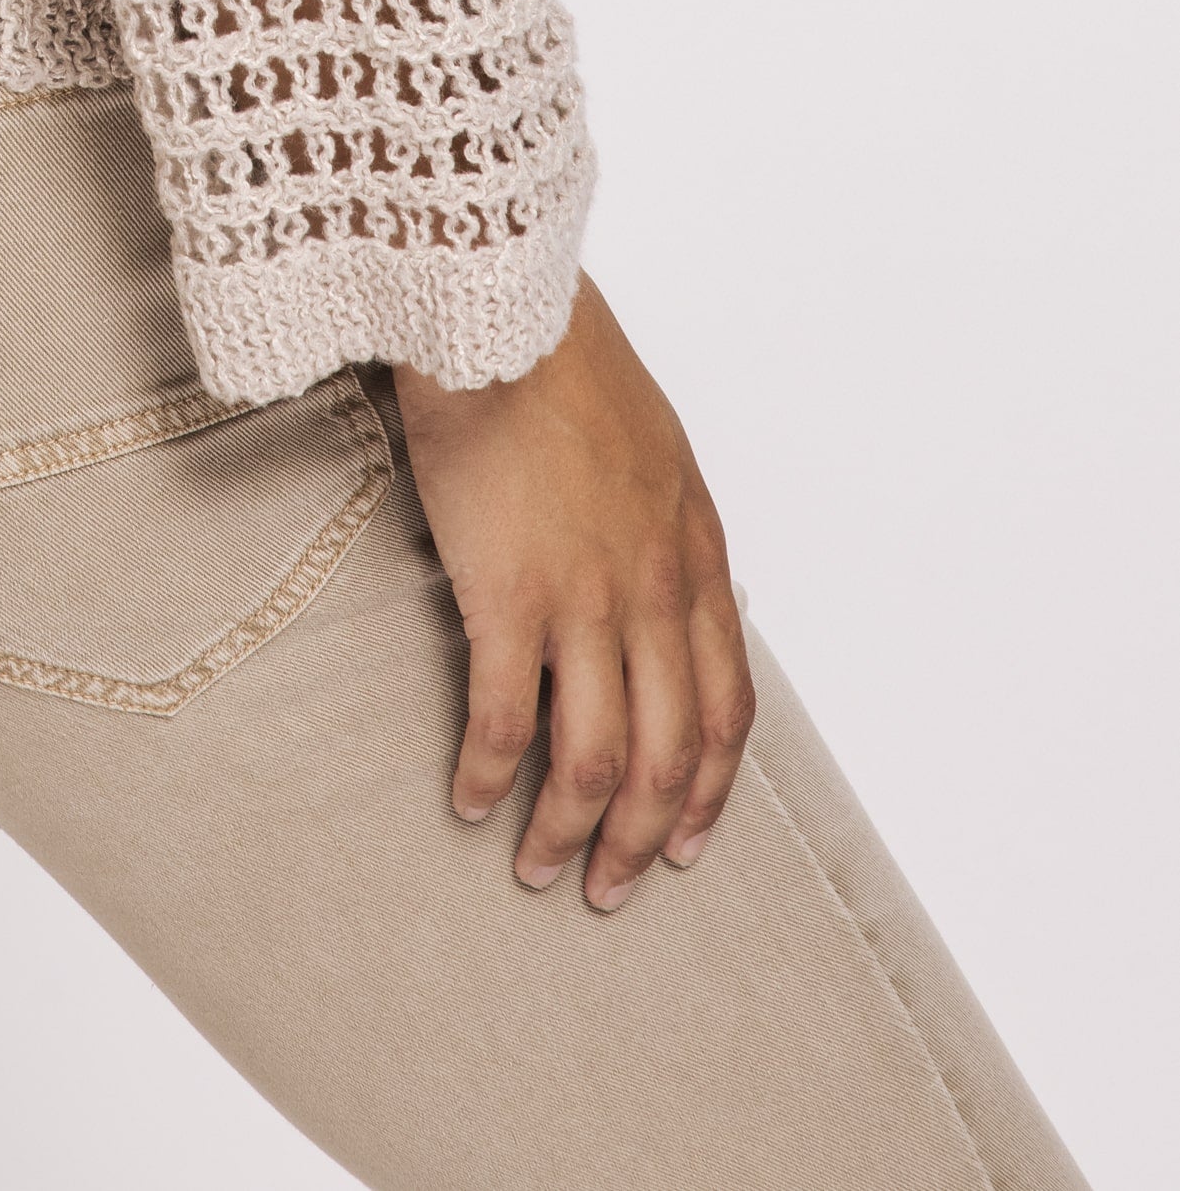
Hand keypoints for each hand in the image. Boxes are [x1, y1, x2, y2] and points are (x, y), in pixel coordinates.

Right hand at [391, 276, 750, 909]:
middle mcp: (656, 592)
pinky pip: (506, 718)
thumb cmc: (560, 357)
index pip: (728, 709)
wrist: (501, 309)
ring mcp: (587, 600)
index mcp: (695, 556)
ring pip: (595, 758)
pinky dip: (488, 773)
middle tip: (612, 887)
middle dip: (642, 837)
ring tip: (538, 869)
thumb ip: (658, 523)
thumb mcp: (652, 446)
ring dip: (568, 831)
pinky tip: (467, 799)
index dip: (708, 789)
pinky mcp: (509, 595)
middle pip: (668, 753)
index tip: (684, 839)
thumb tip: (646, 575)